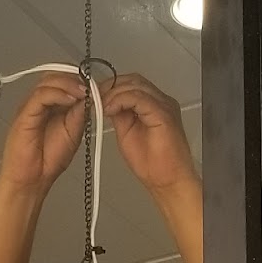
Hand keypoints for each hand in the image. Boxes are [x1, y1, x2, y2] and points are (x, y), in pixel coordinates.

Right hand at [0, 72, 88, 195]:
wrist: (33, 180)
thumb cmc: (48, 160)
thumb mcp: (73, 132)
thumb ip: (79, 113)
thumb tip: (90, 96)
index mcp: (51, 105)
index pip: (63, 81)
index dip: (80, 80)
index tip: (96, 86)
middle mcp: (39, 103)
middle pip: (54, 76)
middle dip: (75, 78)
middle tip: (91, 87)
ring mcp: (30, 107)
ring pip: (47, 82)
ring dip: (68, 83)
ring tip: (83, 93)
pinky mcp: (24, 114)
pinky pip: (40, 96)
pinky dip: (57, 93)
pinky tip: (71, 99)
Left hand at [104, 73, 195, 198]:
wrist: (168, 181)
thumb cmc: (153, 164)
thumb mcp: (127, 132)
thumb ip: (120, 114)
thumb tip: (107, 103)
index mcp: (155, 104)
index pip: (132, 84)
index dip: (111, 86)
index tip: (94, 95)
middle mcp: (162, 101)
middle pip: (133, 80)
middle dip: (110, 86)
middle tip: (93, 97)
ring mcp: (165, 106)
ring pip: (135, 85)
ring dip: (113, 93)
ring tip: (99, 105)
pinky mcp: (164, 114)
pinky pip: (139, 98)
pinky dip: (121, 100)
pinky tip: (109, 109)